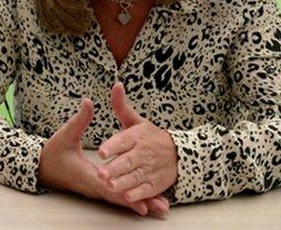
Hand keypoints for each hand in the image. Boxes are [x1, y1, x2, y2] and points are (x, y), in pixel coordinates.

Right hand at [38, 98, 168, 215]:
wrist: (41, 168)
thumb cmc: (52, 153)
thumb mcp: (65, 134)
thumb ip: (79, 119)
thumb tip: (89, 102)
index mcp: (85, 174)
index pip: (107, 185)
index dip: (124, 189)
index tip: (139, 195)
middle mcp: (92, 186)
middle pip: (119, 196)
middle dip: (139, 201)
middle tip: (159, 206)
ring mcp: (94, 190)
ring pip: (119, 199)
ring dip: (139, 202)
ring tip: (159, 207)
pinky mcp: (96, 190)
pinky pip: (116, 196)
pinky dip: (131, 200)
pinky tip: (145, 204)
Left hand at [97, 82, 178, 203]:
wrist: (180, 152)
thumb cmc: (150, 136)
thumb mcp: (136, 120)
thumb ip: (121, 106)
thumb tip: (116, 85)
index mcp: (136, 136)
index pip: (123, 140)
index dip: (112, 146)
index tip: (101, 151)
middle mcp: (143, 153)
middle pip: (128, 161)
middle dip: (114, 168)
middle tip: (100, 174)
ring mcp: (150, 169)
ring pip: (135, 177)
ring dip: (123, 183)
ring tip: (110, 187)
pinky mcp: (156, 183)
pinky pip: (147, 189)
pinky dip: (138, 194)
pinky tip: (128, 197)